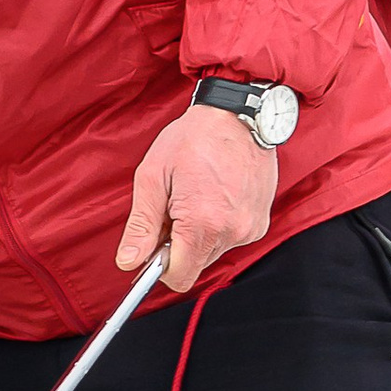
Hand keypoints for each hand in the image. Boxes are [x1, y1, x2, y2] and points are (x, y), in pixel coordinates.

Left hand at [116, 103, 275, 293]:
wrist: (238, 113)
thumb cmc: (193, 138)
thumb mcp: (154, 177)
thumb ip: (141, 225)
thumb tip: (128, 262)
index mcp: (203, 223)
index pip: (179, 277)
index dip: (161, 266)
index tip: (155, 243)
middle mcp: (232, 231)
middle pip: (196, 264)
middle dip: (179, 245)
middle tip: (175, 206)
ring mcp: (251, 227)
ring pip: (212, 252)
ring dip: (199, 234)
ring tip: (197, 195)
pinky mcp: (261, 221)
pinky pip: (231, 238)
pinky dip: (219, 225)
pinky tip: (215, 195)